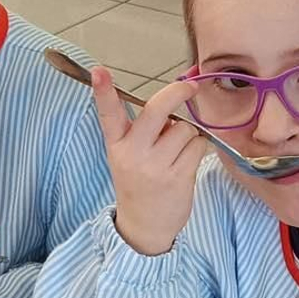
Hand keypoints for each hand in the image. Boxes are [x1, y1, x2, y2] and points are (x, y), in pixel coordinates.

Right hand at [90, 64, 209, 255]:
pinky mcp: (178, 177)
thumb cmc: (140, 183)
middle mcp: (133, 153)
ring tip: (177, 152)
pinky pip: (198, 146)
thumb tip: (174, 103)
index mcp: (117, 144)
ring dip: (189, 134)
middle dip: (178, 92)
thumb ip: (144, 130)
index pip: (108, 114)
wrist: (144, 226)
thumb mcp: (128, 156)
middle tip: (191, 87)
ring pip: (185, 128)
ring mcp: (155, 166)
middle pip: (157, 109)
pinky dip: (199, 148)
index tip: (99, 71)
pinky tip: (187, 161)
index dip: (103, 91)